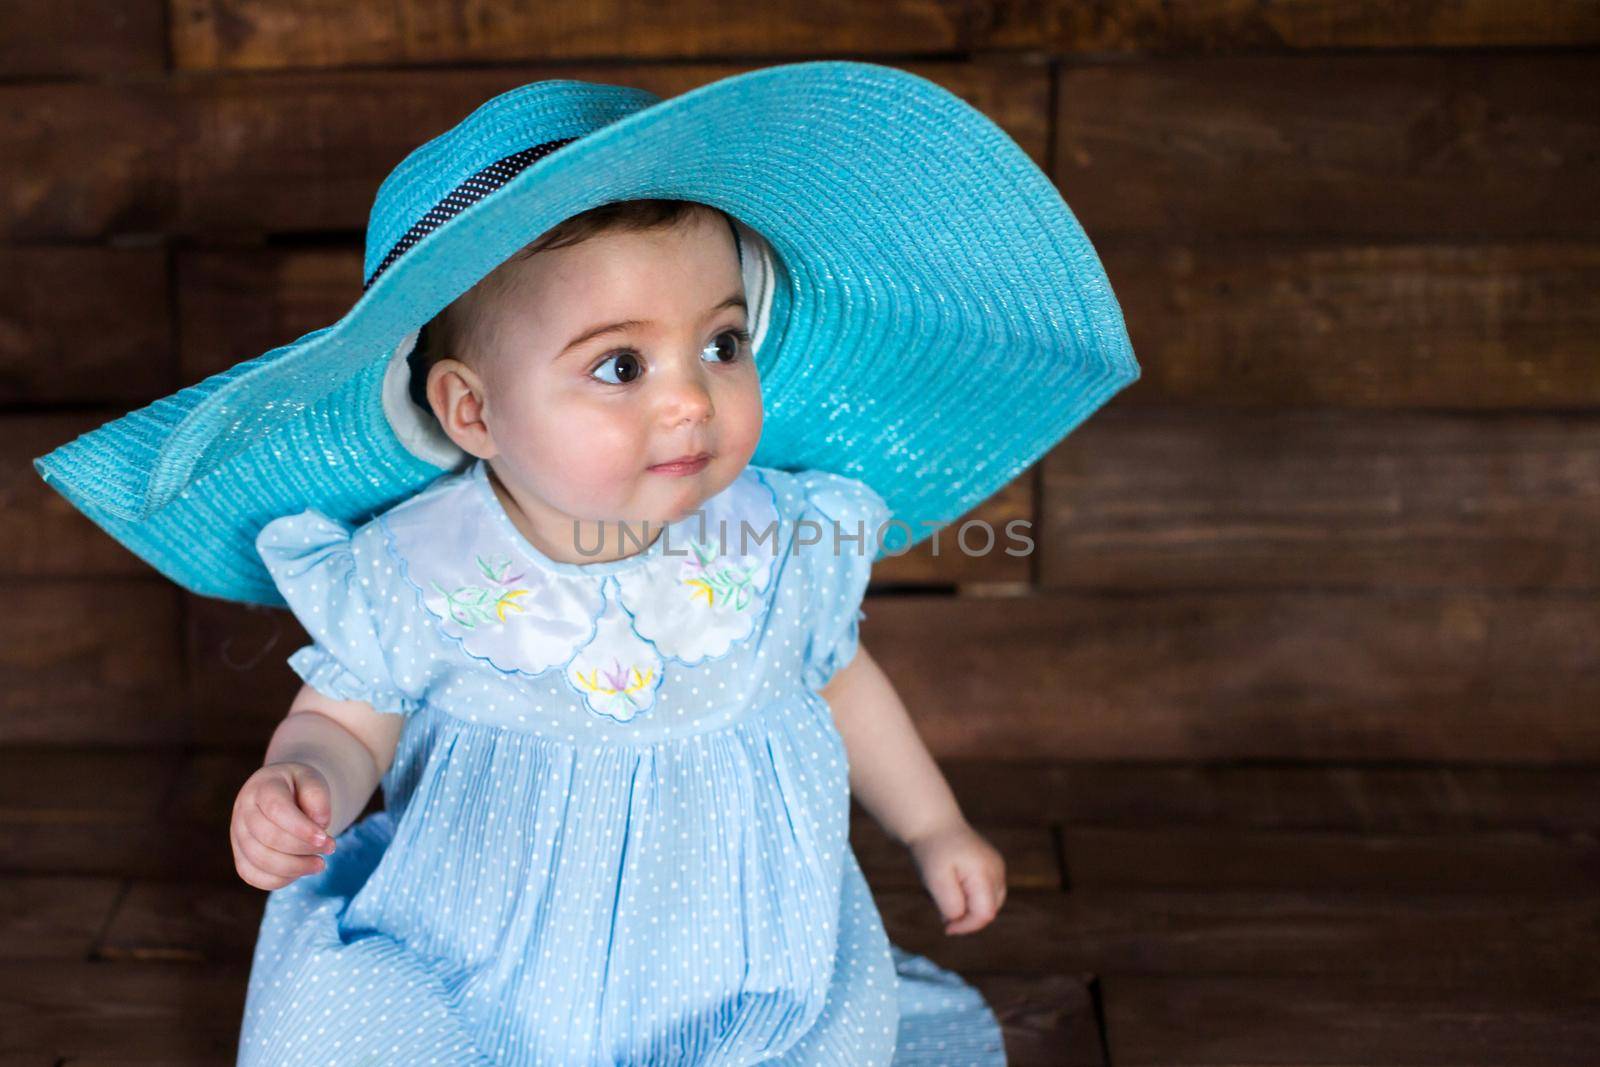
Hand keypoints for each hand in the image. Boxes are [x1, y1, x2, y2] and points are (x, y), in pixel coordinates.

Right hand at [231, 761, 337, 890]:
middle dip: (303, 848)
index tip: (324, 838)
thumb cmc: (299, 788)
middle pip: (269, 838)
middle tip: (330, 847)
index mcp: (262, 787)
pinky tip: (301, 871)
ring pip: (260, 860)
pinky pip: (253, 876)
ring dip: (295, 867)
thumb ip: (317, 796)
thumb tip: (319, 823)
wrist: (283, 794)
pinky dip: (280, 880)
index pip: (276, 809)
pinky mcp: (240, 857)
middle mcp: (243, 811)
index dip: (301, 828)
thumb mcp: (312, 780)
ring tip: (320, 863)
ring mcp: (238, 836)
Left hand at [906, 818, 1006, 934]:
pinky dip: (971, 897)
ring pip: (989, 904)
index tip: (946, 927)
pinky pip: (986, 893)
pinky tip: (954, 885)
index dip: (967, 926)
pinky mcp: (993, 867)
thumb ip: (950, 904)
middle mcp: (997, 870)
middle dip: (967, 918)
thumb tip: (959, 919)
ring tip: (947, 893)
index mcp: (984, 873)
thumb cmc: (932, 851)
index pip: (985, 914)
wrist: (934, 823)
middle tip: (943, 909)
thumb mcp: (934, 880)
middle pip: (990, 910)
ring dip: (969, 907)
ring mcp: (998, 867)